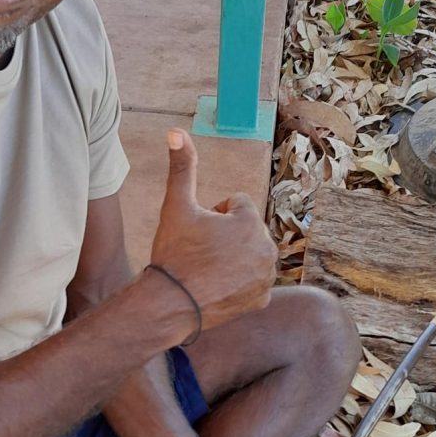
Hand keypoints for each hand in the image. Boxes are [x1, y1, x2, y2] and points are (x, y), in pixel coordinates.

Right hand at [149, 130, 277, 333]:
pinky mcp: (262, 299)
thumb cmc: (173, 254)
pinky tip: (218, 287)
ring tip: (208, 270)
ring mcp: (266, 276)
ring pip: (250, 254)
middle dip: (226, 236)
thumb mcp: (175, 206)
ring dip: (234, 257)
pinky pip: (253, 280)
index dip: (213, 215)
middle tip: (201, 253)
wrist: (169, 305)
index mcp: (249, 222)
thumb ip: (181, 167)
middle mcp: (266, 247)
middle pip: (246, 230)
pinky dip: (239, 282)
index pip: (236, 204)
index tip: (198, 232)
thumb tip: (176, 131)